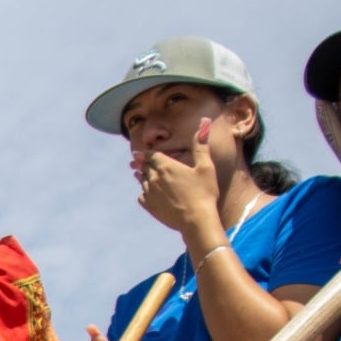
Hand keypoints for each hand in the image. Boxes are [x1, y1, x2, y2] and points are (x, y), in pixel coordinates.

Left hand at [137, 116, 225, 239]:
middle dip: (140, 163)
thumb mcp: (205, 166)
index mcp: (166, 166)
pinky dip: (143, 193)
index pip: (152, 156)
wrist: (196, 220)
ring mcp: (150, 193)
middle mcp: (154, 178)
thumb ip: (201, 144)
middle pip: (145, 168)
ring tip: (137, 174)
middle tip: (134, 162)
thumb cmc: (204, 192)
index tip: (138, 153)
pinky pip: (142, 197)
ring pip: (142, 181)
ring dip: (141, 176)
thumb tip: (204, 120)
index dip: (146, 154)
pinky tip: (145, 194)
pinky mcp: (150, 207)